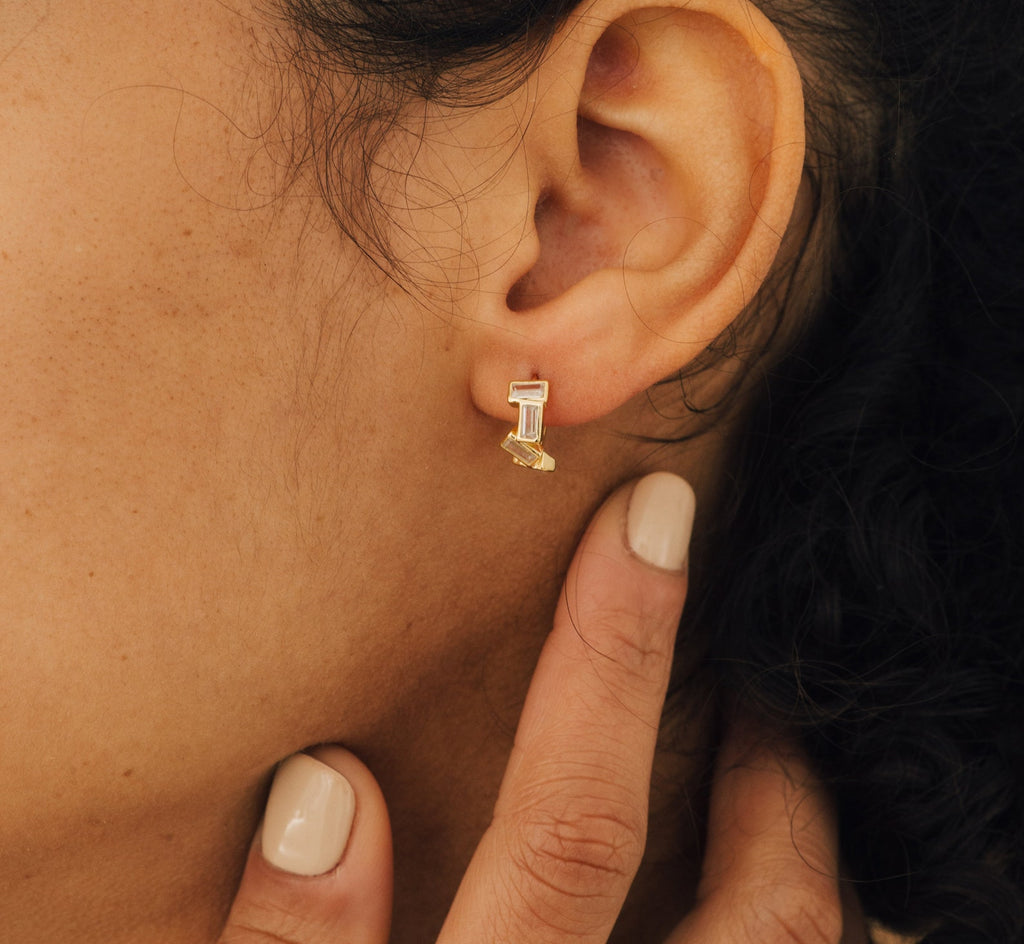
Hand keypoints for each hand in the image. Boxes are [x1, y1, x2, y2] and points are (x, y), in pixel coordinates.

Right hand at [220, 473, 841, 943]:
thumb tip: (325, 788)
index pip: (570, 835)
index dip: (611, 668)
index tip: (650, 525)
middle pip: (753, 923)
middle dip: (775, 782)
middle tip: (760, 665)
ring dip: (797, 851)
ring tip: (773, 755)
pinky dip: (773, 922)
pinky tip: (738, 880)